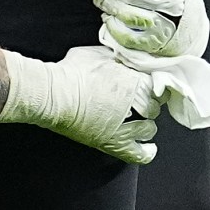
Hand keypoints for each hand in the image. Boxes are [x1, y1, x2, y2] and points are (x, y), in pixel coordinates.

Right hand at [0, 45, 160, 164]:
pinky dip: (146, 152)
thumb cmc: (70, 73)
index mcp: (133, 81)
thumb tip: (124, 58)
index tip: (145, 82)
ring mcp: (124, 127)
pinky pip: (139, 154)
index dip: (151, 83)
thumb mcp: (98, 54)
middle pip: (155, 106)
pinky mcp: (112, 143)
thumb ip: (117, 57)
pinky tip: (149, 147)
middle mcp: (134, 105)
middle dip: (149, 101)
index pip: (157, 84)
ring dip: (146, 122)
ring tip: (138, 118)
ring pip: (150, 127)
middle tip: (139, 98)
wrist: (51, 96)